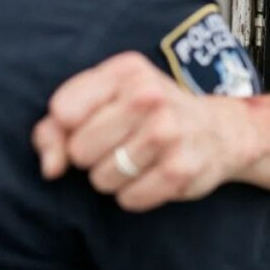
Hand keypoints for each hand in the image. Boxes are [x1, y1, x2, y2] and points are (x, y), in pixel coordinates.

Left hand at [31, 53, 256, 210]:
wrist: (219, 130)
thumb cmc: (148, 114)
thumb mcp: (103, 101)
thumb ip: (56, 128)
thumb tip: (51, 168)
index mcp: (126, 70)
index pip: (62, 111)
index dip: (68, 128)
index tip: (92, 123)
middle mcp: (149, 95)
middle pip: (79, 150)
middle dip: (92, 156)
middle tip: (122, 142)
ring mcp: (167, 132)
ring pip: (101, 179)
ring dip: (114, 177)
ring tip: (139, 159)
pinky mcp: (180, 169)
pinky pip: (128, 199)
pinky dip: (134, 195)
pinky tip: (154, 174)